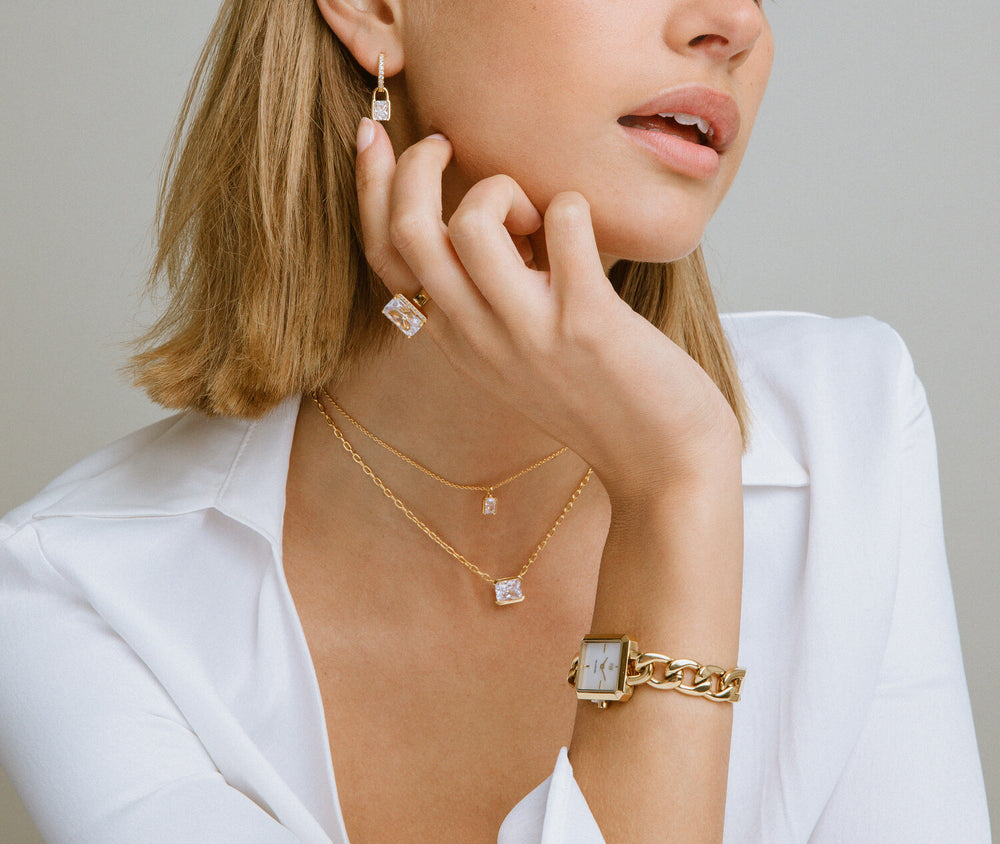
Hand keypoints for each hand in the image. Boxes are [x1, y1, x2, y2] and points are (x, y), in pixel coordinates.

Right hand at [354, 120, 741, 502]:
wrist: (660, 462)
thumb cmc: (596, 397)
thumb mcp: (518, 354)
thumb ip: (490, 298)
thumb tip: (493, 214)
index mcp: (454, 338)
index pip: (383, 256)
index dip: (369, 186)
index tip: (376, 133)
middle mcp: (476, 336)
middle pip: (409, 230)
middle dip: (417, 164)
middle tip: (454, 149)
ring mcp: (527, 331)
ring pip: (470, 224)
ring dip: (504, 190)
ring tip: (540, 217)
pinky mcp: (585, 321)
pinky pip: (564, 223)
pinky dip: (574, 207)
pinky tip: (588, 233)